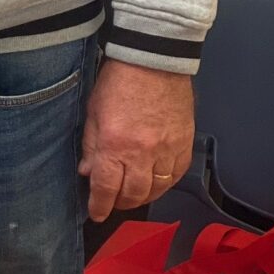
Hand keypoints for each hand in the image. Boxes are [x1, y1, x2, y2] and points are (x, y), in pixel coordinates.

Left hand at [79, 57, 193, 222]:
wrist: (153, 60)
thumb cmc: (118, 81)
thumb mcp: (93, 112)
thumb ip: (90, 145)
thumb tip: (88, 172)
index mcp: (115, 145)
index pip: (106, 188)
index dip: (100, 205)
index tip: (96, 213)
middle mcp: (143, 153)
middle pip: (134, 194)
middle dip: (121, 203)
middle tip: (113, 202)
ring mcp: (167, 150)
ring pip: (157, 189)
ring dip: (143, 196)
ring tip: (133, 194)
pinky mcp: (184, 144)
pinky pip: (176, 175)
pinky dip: (164, 183)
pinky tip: (155, 181)